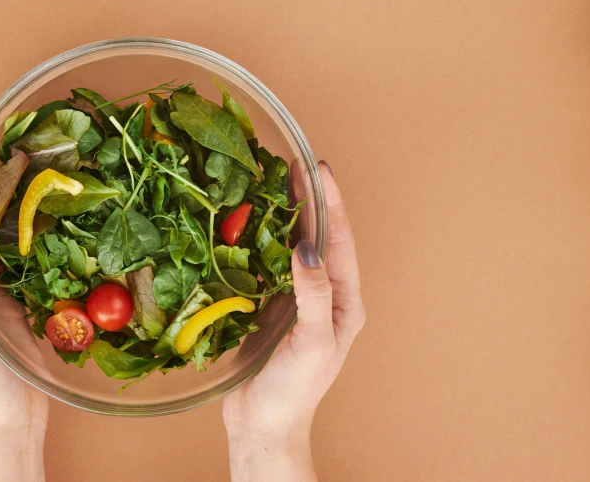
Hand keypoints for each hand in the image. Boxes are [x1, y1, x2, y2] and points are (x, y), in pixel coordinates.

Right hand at [223, 161, 365, 481]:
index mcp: (343, 302)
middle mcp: (322, 295)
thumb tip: (307, 248)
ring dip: (283, 216)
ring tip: (271, 184)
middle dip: (309, 200)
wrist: (264, 424)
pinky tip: (247, 224)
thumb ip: (313, 295)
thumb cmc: (295, 391)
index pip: (339, 241)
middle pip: (317, 237)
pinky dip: (259, 241)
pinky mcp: (268, 306)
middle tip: (292, 165)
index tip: (319, 169)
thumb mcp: (312, 343)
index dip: (331, 203)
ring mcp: (294, 299)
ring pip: (291, 247)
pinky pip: (266, 265)